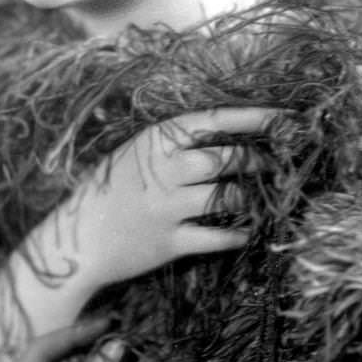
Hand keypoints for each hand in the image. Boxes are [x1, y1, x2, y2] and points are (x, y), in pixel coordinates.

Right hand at [32, 107, 275, 298]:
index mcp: (154, 141)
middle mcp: (163, 171)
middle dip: (258, 160)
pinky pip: (216, 237)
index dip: (254, 118)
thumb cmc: (106, 191)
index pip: (214, 120)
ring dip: (253, 196)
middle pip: (226, 159)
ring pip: (227, 197)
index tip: (285, 118)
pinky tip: (250, 232)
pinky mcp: (170, 242)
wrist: (75, 240)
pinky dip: (238, 235)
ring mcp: (167, 207)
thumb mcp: (132, 154)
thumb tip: (224, 134)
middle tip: (277, 163)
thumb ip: (171, 144)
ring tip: (267, 195)